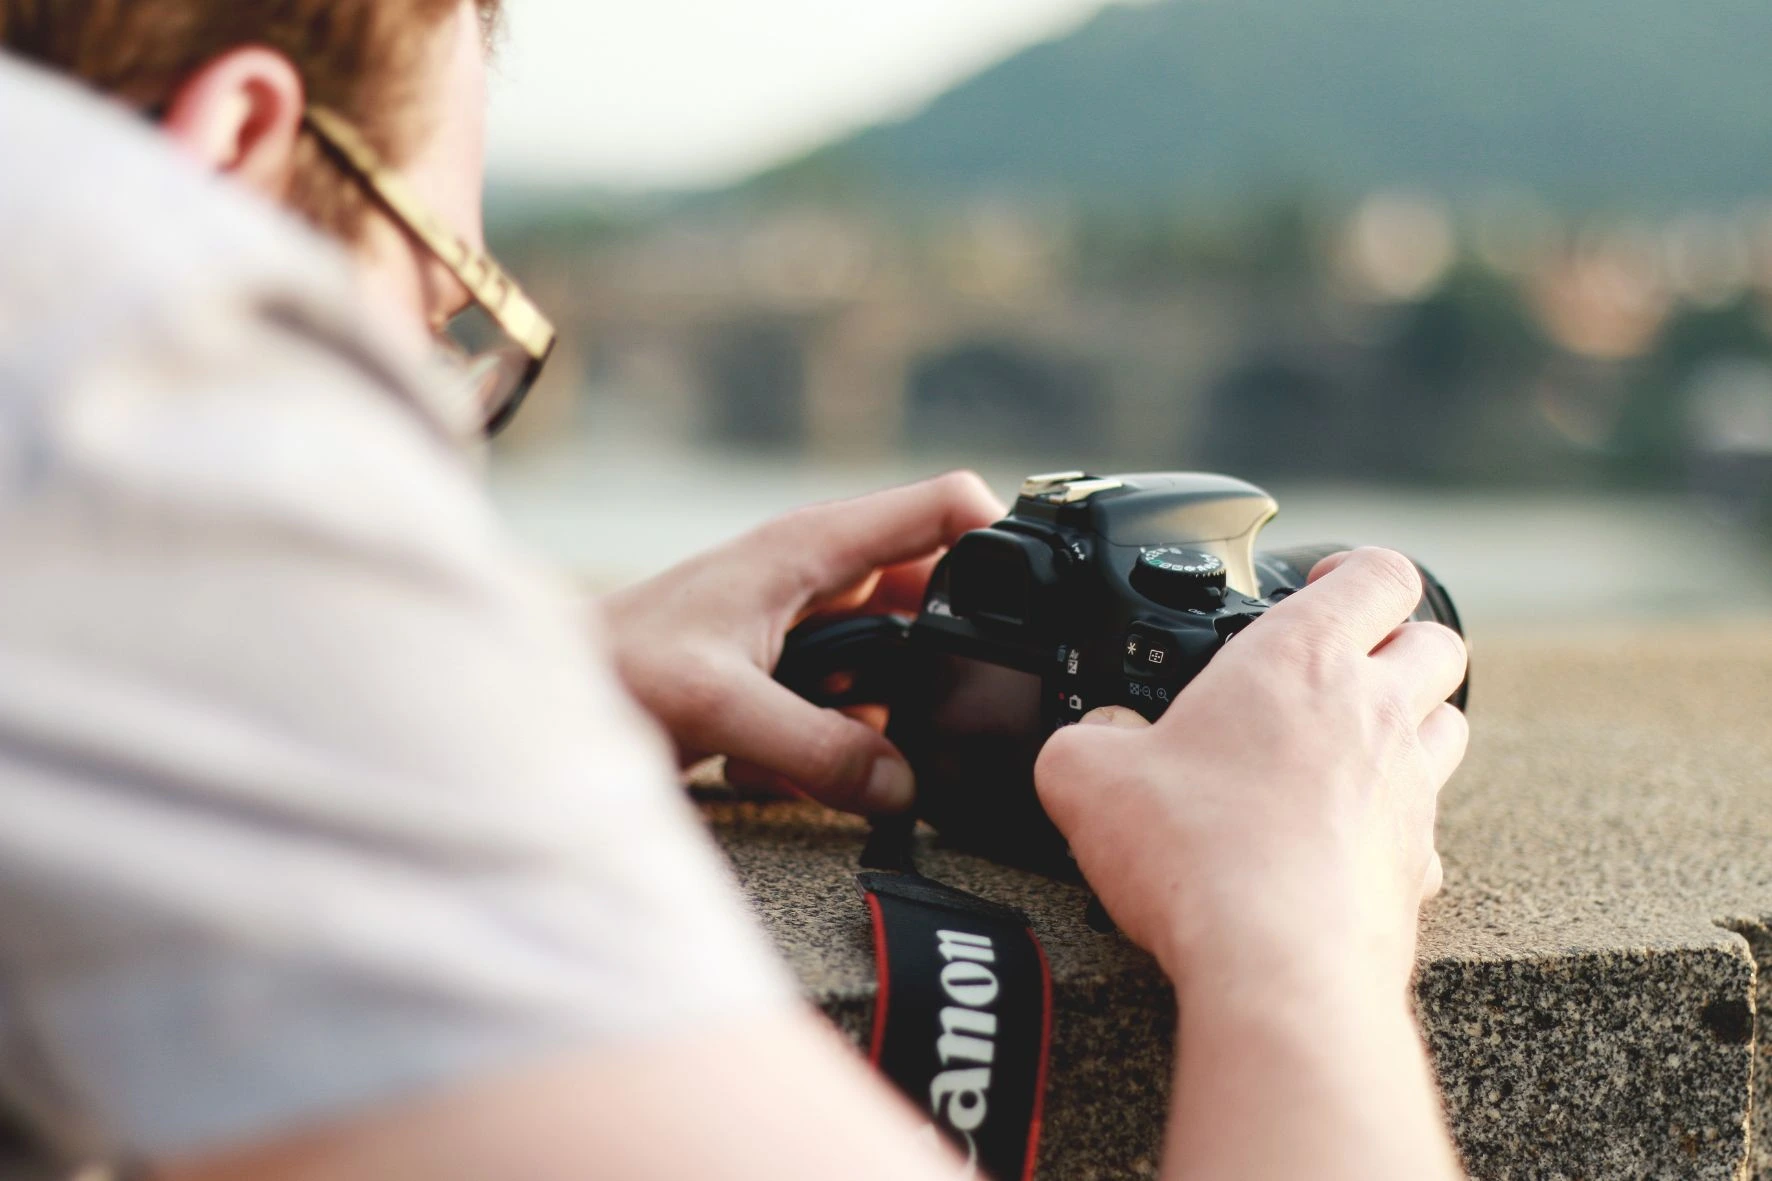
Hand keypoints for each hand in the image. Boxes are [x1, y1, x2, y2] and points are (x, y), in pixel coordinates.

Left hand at [602, 472, 1005, 814]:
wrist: (546, 703)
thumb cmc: (614, 667)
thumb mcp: (723, 705)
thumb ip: (819, 747)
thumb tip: (905, 788)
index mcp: (814, 546)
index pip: (945, 506)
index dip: (1001, 542)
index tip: (1034, 607)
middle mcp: (822, 577)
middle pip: (937, 603)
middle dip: (940, 666)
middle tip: (923, 721)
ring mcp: (812, 628)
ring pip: (899, 672)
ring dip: (877, 722)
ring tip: (808, 747)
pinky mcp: (796, 677)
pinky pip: (857, 715)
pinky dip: (837, 749)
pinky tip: (773, 768)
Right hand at [1034, 547, 1468, 992]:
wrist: (1275, 963)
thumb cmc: (1196, 852)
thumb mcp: (1086, 775)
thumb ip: (1086, 738)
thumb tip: (1091, 739)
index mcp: (1302, 658)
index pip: (1377, 573)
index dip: (1354, 568)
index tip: (1318, 583)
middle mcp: (1373, 711)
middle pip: (1436, 641)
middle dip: (1399, 639)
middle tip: (1346, 661)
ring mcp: (1408, 789)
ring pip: (1450, 725)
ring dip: (1415, 721)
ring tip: (1353, 743)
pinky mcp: (1415, 865)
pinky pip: (1429, 826)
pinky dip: (1399, 821)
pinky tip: (1347, 839)